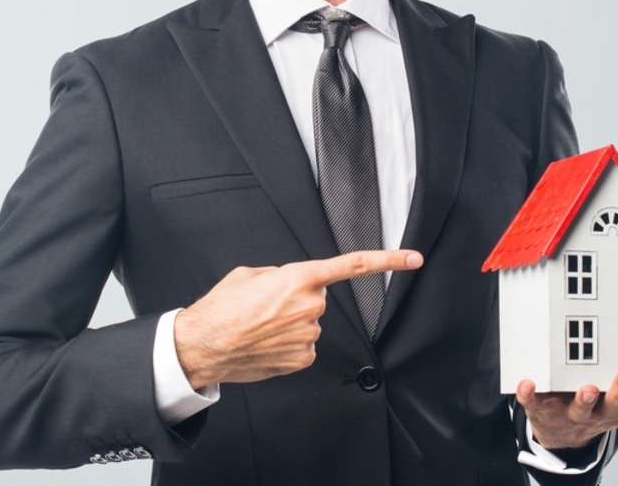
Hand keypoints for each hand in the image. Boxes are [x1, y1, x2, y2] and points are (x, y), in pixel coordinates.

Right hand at [173, 249, 422, 387]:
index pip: (353, 266)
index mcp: (299, 278)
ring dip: (290, 324)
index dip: (387, 260)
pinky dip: (287, 345)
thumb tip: (290, 282)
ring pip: (309, 324)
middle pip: (318, 299)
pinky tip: (266, 343)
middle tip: (267, 306)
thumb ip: (281, 274)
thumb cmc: (222, 308)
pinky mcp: (304, 358)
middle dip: (298, 300)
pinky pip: (304, 346)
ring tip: (260, 326)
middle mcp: (310, 306)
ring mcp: (309, 335)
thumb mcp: (250, 274)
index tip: (413, 258)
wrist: (204, 345)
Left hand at [516, 368, 617, 450]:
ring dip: (585, 399)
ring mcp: (573, 415)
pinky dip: (531, 395)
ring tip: (588, 388)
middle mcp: (601, 414)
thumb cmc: (594, 401)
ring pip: (582, 411)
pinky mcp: (544, 412)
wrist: (560, 433)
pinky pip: (536, 405)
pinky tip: (527, 382)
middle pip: (616, 408)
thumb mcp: (616, 394)